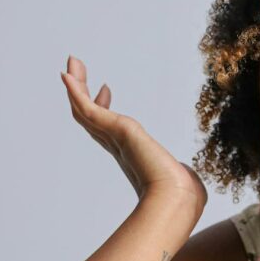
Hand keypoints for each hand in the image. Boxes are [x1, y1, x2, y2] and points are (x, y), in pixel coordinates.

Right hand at [60, 55, 207, 212]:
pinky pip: (88, 109)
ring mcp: (114, 140)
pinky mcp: (116, 131)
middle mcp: (119, 148)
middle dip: (83, 92)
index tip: (105, 89)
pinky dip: (76, 92)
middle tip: (76, 70)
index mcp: (131, 157)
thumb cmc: (183, 197)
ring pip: (85, 110)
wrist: (177, 199)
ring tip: (72, 61)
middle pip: (92, 116)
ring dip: (77, 85)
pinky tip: (68, 75)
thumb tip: (192, 184)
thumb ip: (181, 178)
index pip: (109, 129)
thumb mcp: (181, 180)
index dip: (103, 108)